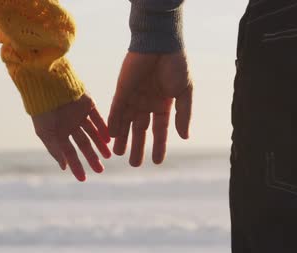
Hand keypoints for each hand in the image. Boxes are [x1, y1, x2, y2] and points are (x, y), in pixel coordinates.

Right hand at [33, 94, 111, 181]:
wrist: (47, 87)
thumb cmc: (43, 112)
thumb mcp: (46, 134)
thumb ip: (55, 151)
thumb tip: (64, 168)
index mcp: (58, 133)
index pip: (69, 152)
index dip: (76, 165)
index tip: (83, 179)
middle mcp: (69, 125)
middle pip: (84, 144)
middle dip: (92, 157)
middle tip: (100, 170)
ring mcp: (79, 115)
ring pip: (93, 133)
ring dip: (100, 144)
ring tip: (108, 156)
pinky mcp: (88, 105)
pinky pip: (98, 119)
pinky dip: (103, 129)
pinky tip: (108, 139)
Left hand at [108, 52, 192, 166]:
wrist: (159, 43)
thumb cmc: (175, 65)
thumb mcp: (183, 92)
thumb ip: (183, 114)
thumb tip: (184, 137)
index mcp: (163, 104)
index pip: (160, 130)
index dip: (159, 146)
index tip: (157, 162)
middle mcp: (147, 103)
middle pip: (140, 130)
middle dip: (137, 146)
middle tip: (133, 164)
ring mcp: (133, 98)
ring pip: (126, 123)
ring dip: (122, 138)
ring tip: (118, 154)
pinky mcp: (121, 91)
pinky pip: (116, 111)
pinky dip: (114, 123)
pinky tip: (111, 136)